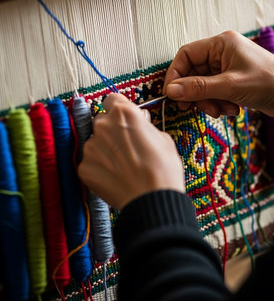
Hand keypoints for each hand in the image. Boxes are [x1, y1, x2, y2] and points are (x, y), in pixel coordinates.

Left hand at [78, 93, 184, 209]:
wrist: (153, 200)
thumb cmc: (163, 170)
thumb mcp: (163, 138)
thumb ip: (145, 126)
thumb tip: (140, 124)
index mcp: (124, 113)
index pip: (112, 100)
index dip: (119, 110)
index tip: (124, 119)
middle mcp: (103, 126)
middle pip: (102, 121)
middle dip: (112, 130)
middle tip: (126, 146)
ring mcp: (91, 147)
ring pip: (95, 142)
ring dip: (105, 150)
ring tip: (123, 166)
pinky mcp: (84, 168)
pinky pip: (90, 162)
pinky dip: (99, 168)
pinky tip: (115, 177)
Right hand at [163, 30, 273, 118]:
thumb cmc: (269, 82)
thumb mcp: (229, 86)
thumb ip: (198, 88)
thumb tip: (171, 91)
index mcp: (220, 44)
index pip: (186, 55)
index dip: (176, 74)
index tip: (172, 94)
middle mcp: (222, 53)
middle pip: (193, 73)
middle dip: (196, 93)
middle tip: (195, 108)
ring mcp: (227, 68)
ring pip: (202, 86)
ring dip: (208, 101)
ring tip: (222, 110)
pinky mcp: (232, 81)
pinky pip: (214, 92)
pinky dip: (218, 103)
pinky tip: (231, 109)